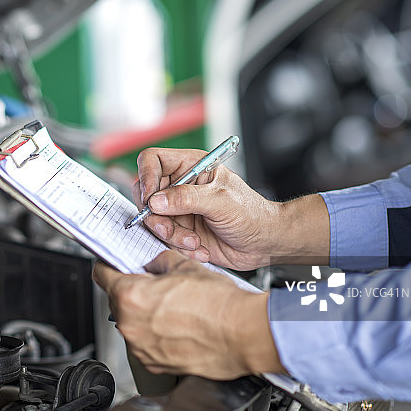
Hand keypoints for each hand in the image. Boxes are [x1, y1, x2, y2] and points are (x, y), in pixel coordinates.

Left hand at [92, 250, 283, 379]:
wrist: (243, 334)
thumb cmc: (218, 304)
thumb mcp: (185, 265)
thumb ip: (160, 262)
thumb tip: (153, 264)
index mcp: (131, 296)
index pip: (101, 275)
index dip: (107, 265)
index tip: (111, 264)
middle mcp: (131, 325)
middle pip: (117, 300)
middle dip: (131, 290)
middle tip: (152, 284)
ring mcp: (142, 348)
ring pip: (132, 324)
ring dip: (144, 314)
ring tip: (173, 307)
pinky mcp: (156, 364)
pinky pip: (146, 344)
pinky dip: (156, 334)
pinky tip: (177, 325)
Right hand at [133, 148, 328, 268]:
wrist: (264, 243)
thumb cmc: (252, 214)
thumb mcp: (221, 202)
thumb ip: (187, 198)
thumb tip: (156, 201)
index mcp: (190, 166)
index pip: (153, 160)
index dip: (146, 177)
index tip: (150, 199)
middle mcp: (180, 186)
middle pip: (145, 194)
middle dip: (156, 216)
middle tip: (169, 229)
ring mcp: (178, 210)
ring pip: (153, 221)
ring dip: (171, 236)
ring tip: (194, 243)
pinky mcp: (179, 231)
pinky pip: (163, 239)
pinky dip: (179, 248)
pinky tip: (199, 249)